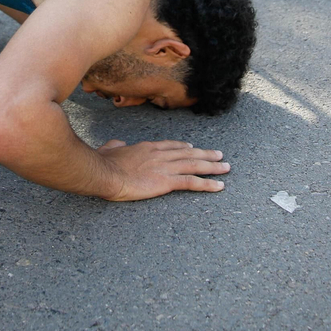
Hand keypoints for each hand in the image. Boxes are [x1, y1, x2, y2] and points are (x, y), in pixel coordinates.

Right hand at [96, 139, 229, 200]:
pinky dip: (208, 183)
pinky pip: (192, 182)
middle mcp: (160, 154)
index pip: (171, 145)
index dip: (184, 146)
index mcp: (147, 147)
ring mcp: (165, 167)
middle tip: (219, 155)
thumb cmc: (104, 163)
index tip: (192, 146)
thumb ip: (115, 146)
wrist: (105, 172)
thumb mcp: (109, 149)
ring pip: (195, 165)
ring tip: (226, 168)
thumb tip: (117, 144)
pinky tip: (219, 186)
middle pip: (188, 153)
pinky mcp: (167, 181)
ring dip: (213, 166)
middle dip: (205, 154)